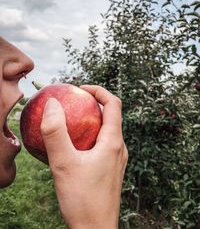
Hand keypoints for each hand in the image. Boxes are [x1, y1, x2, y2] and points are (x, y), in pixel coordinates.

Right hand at [40, 85, 127, 228]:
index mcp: (114, 141)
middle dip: (92, 103)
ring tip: (72, 121)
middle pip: (111, 115)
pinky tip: (74, 145)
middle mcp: (119, 148)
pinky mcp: (110, 168)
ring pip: (106, 130)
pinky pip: (102, 143)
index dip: (98, 90)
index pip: (113, 103)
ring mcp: (116, 159)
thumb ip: (56, 132)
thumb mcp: (63, 163)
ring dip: (91, 120)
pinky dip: (90, 135)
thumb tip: (52, 104)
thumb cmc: (82, 199)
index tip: (79, 89)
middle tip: (72, 102)